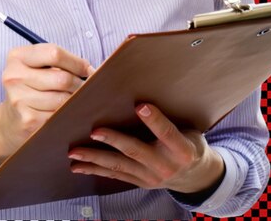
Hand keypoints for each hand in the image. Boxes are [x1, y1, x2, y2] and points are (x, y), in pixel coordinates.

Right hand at [0, 43, 93, 164]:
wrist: (9, 121)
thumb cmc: (31, 87)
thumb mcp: (36, 67)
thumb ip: (59, 62)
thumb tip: (92, 71)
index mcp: (17, 56)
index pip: (54, 53)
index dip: (77, 62)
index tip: (87, 69)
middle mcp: (14, 76)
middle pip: (62, 78)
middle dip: (80, 84)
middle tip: (86, 88)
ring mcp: (19, 100)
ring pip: (63, 99)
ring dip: (75, 100)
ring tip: (76, 100)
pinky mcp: (27, 121)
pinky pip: (59, 115)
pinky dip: (67, 114)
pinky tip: (66, 113)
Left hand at [68, 103, 224, 193]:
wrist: (195, 176)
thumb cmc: (189, 141)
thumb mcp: (189, 127)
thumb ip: (171, 115)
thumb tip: (144, 89)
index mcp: (182, 150)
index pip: (167, 132)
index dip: (155, 119)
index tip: (141, 105)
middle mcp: (165, 166)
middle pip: (135, 151)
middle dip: (113, 140)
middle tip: (94, 131)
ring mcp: (151, 178)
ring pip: (119, 166)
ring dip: (95, 158)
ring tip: (75, 152)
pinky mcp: (140, 183)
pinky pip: (115, 175)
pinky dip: (95, 170)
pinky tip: (79, 166)